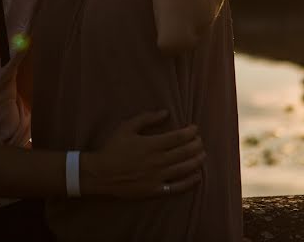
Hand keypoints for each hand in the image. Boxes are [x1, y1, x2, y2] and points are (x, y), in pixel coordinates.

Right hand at [80, 110, 204, 198]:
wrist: (101, 173)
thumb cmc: (113, 148)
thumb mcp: (126, 127)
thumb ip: (146, 118)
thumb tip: (165, 112)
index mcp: (152, 144)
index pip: (178, 137)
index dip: (190, 132)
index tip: (195, 128)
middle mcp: (158, 160)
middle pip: (185, 152)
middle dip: (196, 145)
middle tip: (200, 141)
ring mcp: (157, 177)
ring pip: (184, 168)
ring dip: (197, 161)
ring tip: (203, 155)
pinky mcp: (155, 190)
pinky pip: (177, 187)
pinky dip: (190, 182)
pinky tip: (197, 176)